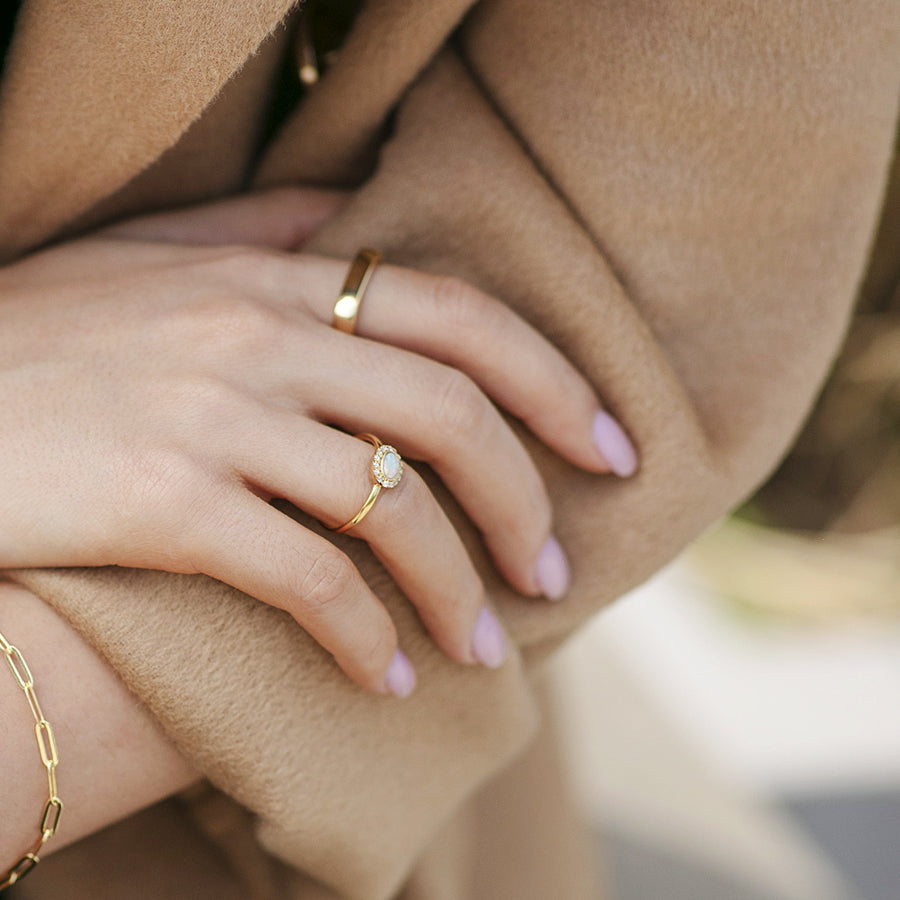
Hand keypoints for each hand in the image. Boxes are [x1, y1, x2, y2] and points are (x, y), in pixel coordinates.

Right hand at [0, 188, 636, 694]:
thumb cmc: (42, 335)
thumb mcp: (150, 252)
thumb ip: (263, 229)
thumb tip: (358, 220)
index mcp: (272, 277)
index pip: (462, 317)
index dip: (556, 384)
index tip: (610, 450)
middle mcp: (257, 337)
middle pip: (450, 416)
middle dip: (526, 500)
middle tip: (555, 571)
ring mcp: (213, 417)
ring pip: (391, 507)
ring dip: (455, 590)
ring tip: (484, 647)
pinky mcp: (165, 501)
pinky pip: (305, 579)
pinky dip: (359, 636)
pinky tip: (380, 678)